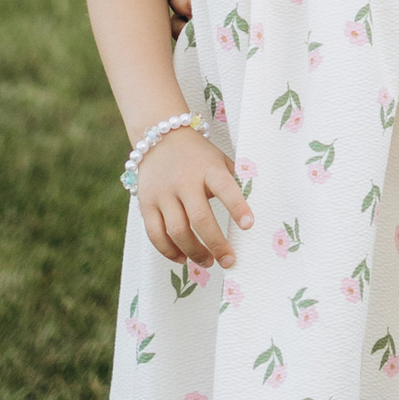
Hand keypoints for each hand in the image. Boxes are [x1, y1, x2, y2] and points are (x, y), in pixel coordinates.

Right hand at [135, 130, 252, 269]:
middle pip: (199, 218)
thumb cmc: (199, 156)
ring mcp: (163, 193)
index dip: (237, 206)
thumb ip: (233, 183)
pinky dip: (168, 251)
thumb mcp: (219, 161)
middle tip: (228, 261)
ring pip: (176, 231)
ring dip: (194, 252)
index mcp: (208, 168)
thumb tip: (252, 213)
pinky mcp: (146, 203)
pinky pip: (155, 234)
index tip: (249, 225)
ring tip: (208, 262)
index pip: (225, 187)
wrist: (160, 137)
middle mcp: (184, 180)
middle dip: (216, 244)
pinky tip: (182, 258)